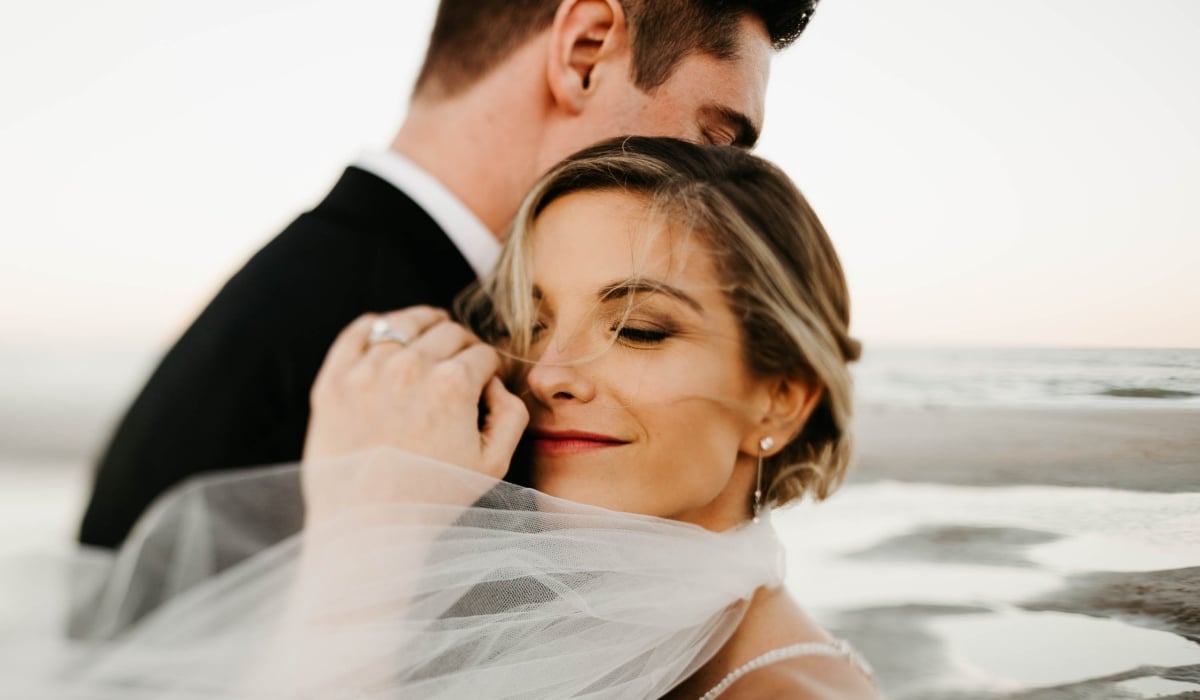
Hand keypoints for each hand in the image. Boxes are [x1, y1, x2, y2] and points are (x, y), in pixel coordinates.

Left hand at [303, 306, 527, 478]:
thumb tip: (497, 384)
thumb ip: (511, 415)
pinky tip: (386, 337)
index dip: (491, 367)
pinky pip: (358, 332)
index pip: (483, 353)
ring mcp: (367, 370)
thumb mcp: (493, 464)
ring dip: (424, 326)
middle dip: (463, 345)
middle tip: (462, 363)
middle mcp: (410, 367)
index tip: (486, 379)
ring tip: (428, 338)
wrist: (366, 528)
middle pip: (449, 331)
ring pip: (405, 322)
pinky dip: (376, 327)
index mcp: (453, 384)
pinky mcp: (334, 380)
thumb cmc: (433, 499)